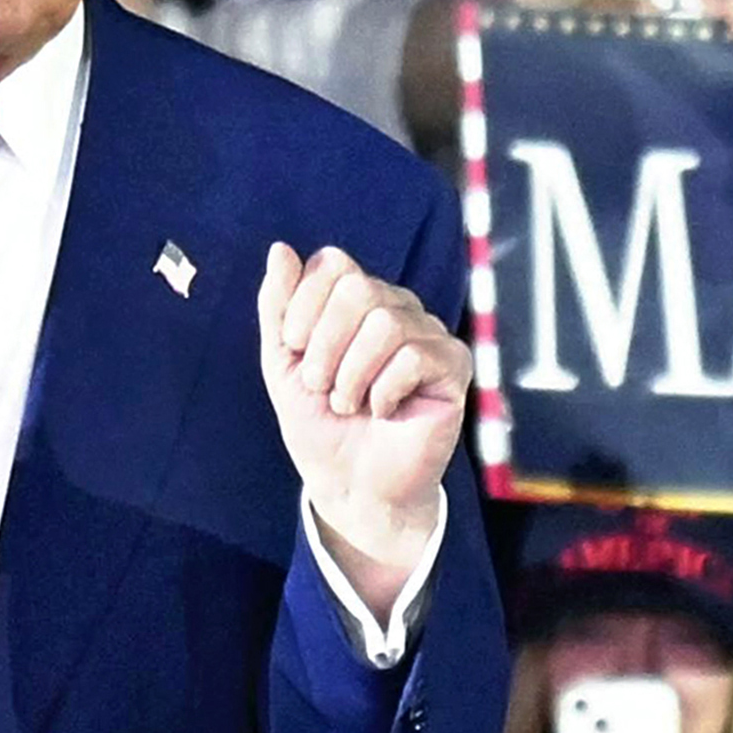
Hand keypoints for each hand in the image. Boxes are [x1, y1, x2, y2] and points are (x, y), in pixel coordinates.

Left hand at [258, 243, 470, 592]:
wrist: (349, 484)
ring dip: (352, 375)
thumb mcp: (282, 363)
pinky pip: (415, 356)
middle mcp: (396, 307)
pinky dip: (384, 391)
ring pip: (385, 323)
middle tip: (322, 385)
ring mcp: (428, 333)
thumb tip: (280, 249)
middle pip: (358, 288)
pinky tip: (384, 412)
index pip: (332, 264)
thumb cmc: (320, 423)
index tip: (295, 351)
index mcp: (357, 299)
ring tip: (350, 403)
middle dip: (326, 345)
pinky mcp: (454, 365)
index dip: (304, 307)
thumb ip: (278, 307)